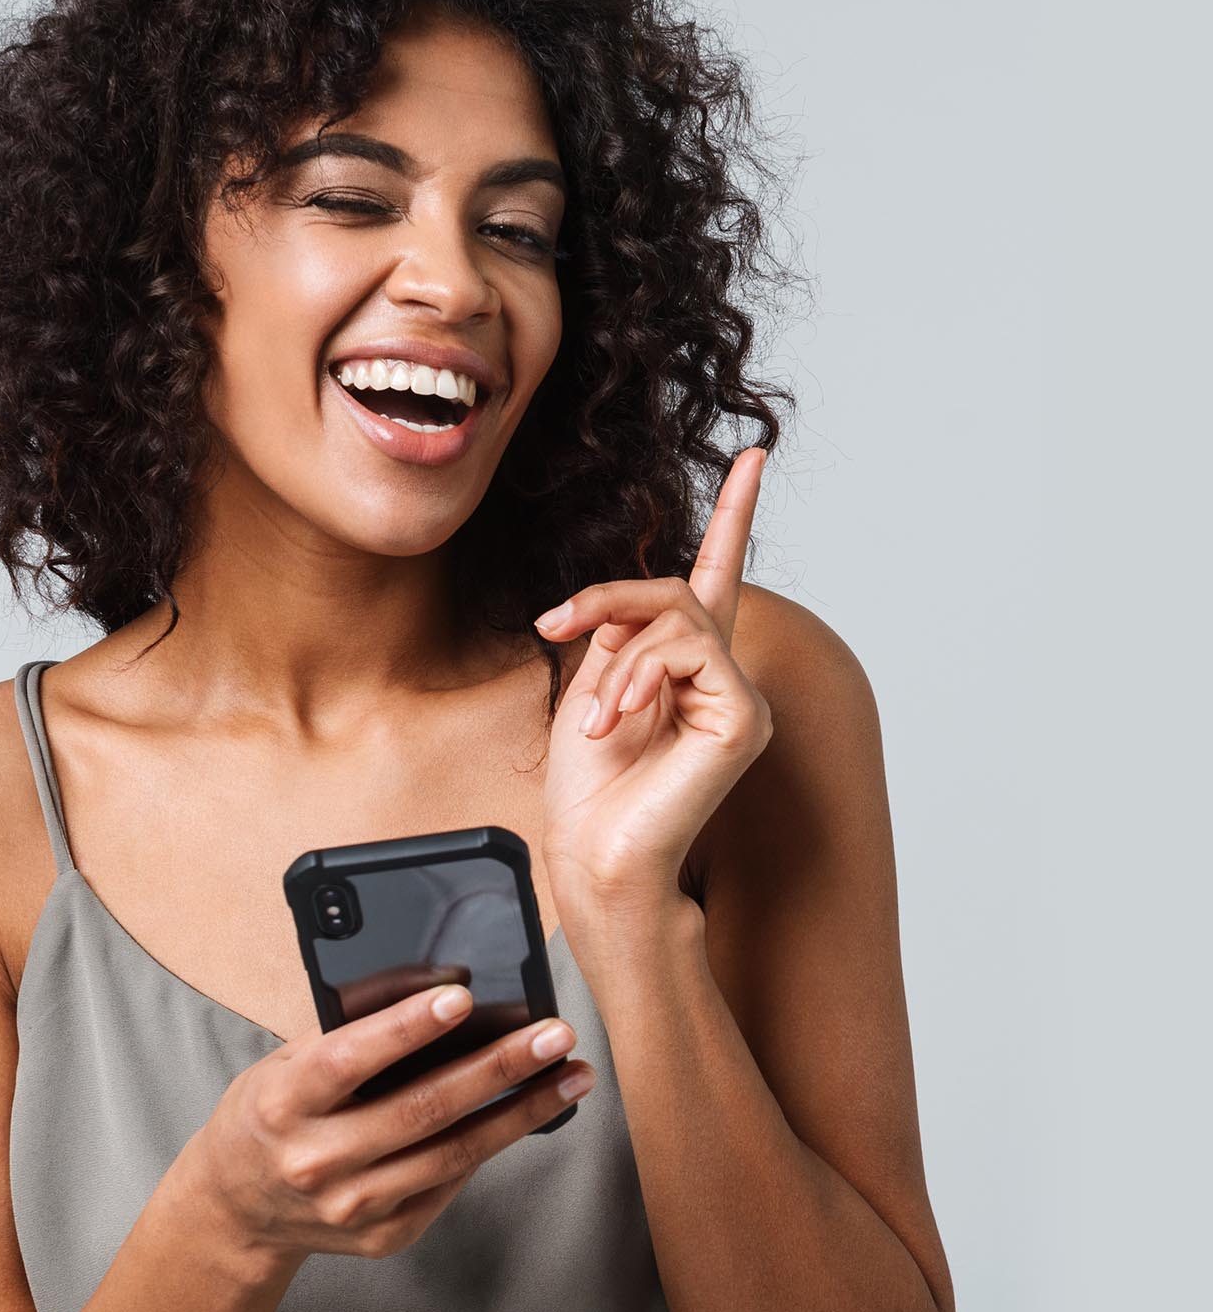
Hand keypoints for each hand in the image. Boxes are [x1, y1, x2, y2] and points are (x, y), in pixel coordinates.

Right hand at [178, 983, 596, 1268]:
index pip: (350, 1058)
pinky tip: (528, 1114)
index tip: (462, 998)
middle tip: (554, 1035)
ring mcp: (352, 1206)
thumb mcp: (286, 1062)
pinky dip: (492, 1145)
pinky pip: (450, 1184)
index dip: (407, 1028)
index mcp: (283, 1103)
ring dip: (523, 1112)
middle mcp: (316, 1160)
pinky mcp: (384, 1235)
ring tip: (571, 1075)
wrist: (236, 1208)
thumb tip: (441, 989)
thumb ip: (350, 1033)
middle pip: (422, 1110)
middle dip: (499, 1068)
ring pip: (453, 1154)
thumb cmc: (270, 1114)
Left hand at [533, 447, 771, 911]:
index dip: (734, 516)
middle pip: (676, 589)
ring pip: (678, 617)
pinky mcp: (745, 718)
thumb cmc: (588, 786)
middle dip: (609, 599)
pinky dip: (641, 676)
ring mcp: (740, 699)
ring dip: (618, 656)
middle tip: (556, 624)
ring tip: (598, 715)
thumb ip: (623, 631)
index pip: (717, 578)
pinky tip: (619, 720)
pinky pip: (690, 651)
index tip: (755, 458)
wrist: (593, 852)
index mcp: (687, 667)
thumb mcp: (592, 683)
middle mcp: (723, 678)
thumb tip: (640, 602)